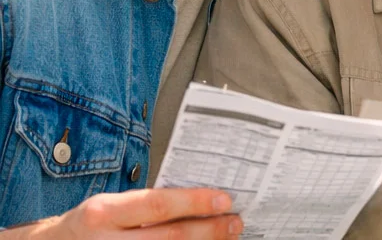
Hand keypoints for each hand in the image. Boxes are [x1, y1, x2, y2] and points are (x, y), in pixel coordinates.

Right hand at [2, 188, 240, 238]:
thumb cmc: (92, 225)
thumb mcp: (111, 207)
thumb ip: (146, 205)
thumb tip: (199, 201)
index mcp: (103, 213)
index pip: (157, 205)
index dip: (195, 203)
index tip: (225, 200)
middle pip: (169, 239)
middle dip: (209, 231)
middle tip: (235, 222)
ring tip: (227, 238)